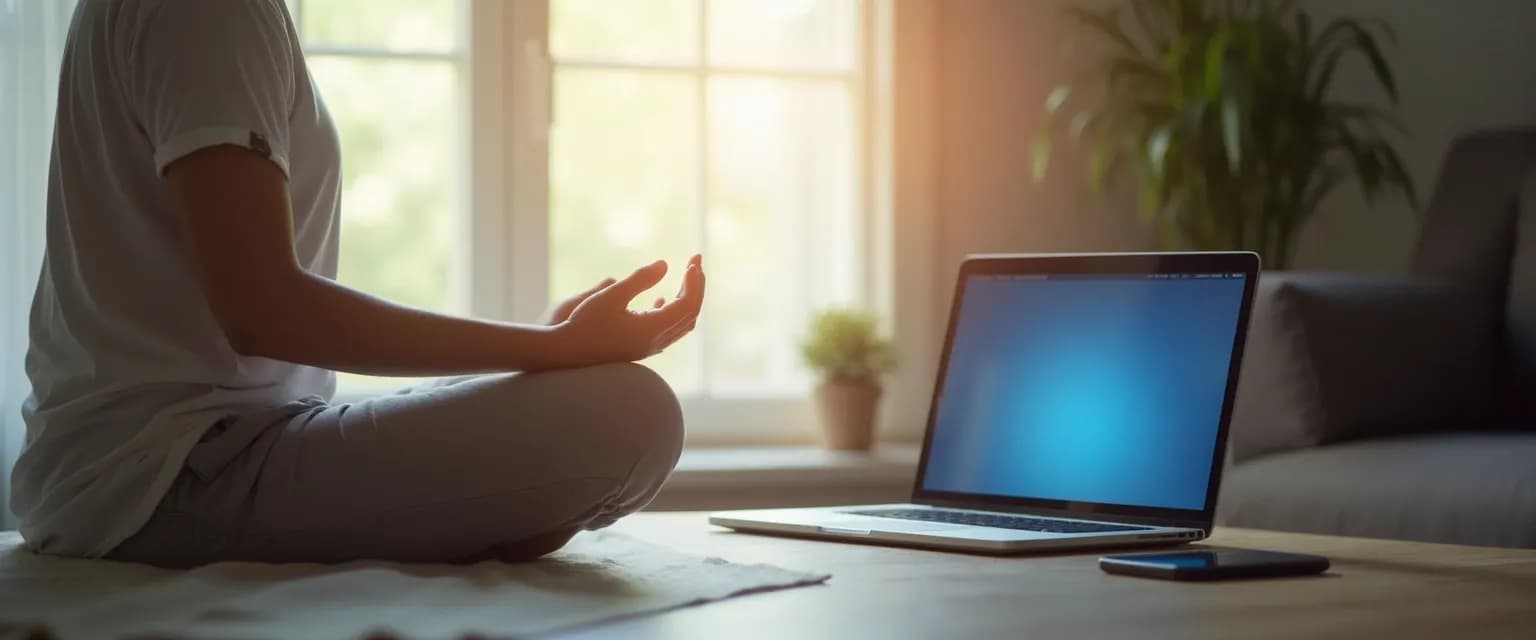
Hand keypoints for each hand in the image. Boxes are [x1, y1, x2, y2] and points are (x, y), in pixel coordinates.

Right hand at [553, 255, 705, 366]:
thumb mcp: (611, 295)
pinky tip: (662, 301)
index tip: (692, 260)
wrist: (565, 353)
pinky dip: (672, 314)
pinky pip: (666, 332)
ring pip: (681, 325)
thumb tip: (665, 264)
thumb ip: (640, 280)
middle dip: (697, 286)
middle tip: (696, 262)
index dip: (694, 281)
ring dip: (688, 300)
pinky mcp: (638, 349)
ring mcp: (648, 348)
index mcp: (652, 329)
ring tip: (687, 278)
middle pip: (690, 313)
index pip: (687, 303)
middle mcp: (655, 342)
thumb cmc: (585, 322)